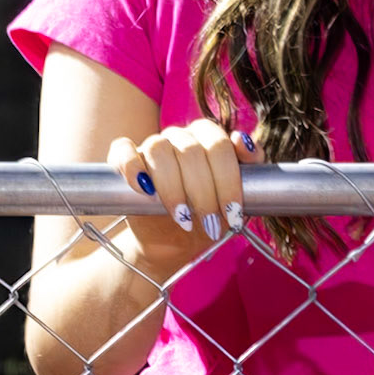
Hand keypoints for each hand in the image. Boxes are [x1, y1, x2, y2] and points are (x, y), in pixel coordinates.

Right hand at [107, 120, 259, 271]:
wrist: (176, 239)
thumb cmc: (212, 212)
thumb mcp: (240, 195)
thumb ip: (251, 165)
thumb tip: (243, 140)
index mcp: (210, 137)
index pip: (219, 145)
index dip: (228, 181)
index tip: (233, 212)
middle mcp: (181, 135)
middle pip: (191, 150)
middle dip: (204, 193)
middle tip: (210, 222)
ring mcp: (151, 145)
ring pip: (159, 149)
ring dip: (172, 188)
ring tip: (183, 216)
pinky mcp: (124, 160)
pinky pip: (123, 150)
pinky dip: (132, 167)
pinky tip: (145, 190)